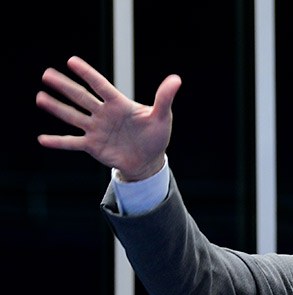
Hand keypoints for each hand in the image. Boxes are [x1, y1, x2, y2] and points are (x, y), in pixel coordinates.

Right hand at [36, 55, 181, 180]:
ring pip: (73, 117)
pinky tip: (42, 139)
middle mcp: (104, 114)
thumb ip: (164, 98)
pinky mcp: (93, 146)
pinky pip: (72, 143)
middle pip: (81, 98)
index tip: (72, 61)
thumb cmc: (156, 135)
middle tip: (47, 74)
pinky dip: (58, 142)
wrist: (148, 160)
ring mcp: (96, 130)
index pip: (101, 86)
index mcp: (119, 104)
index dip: (88, 74)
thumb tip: (176, 79)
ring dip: (57, 108)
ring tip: (40, 97)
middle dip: (65, 87)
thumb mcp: (162, 117)